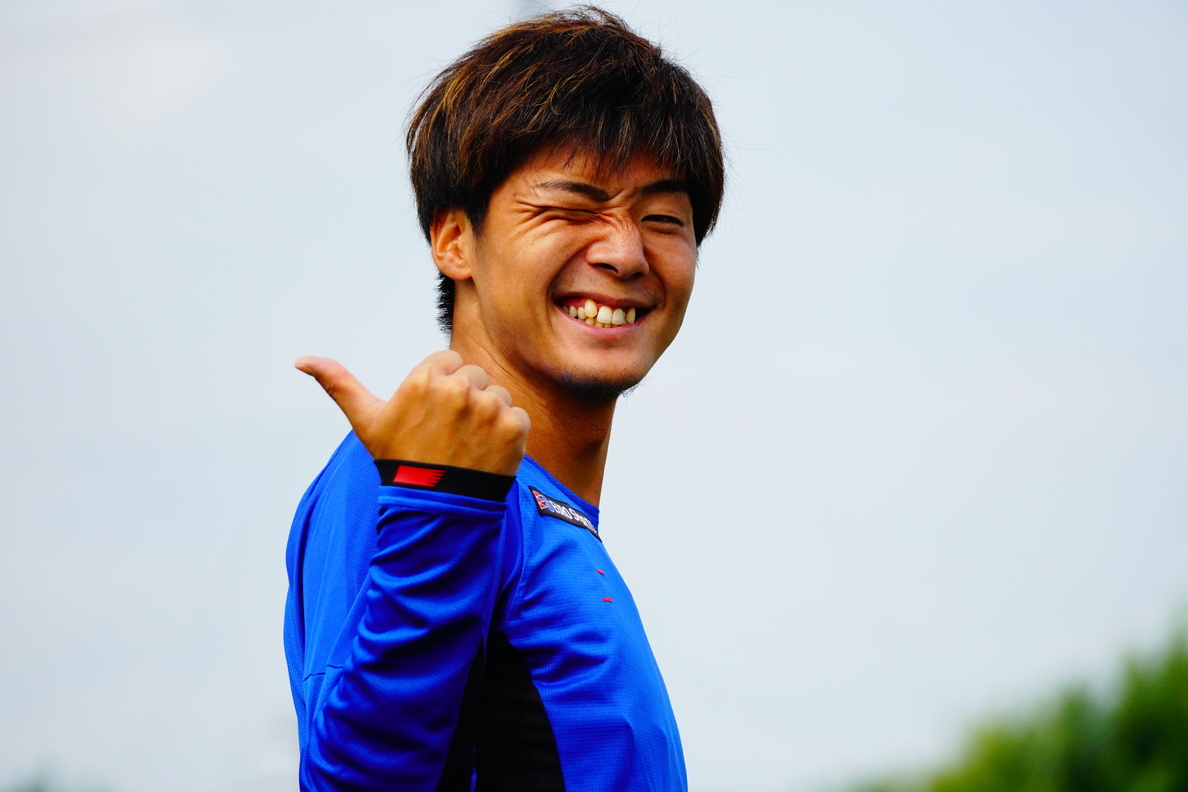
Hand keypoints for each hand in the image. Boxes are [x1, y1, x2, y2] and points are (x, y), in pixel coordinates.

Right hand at [295, 350, 529, 475]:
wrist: (434, 510)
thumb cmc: (399, 462)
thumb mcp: (367, 421)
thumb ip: (339, 384)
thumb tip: (300, 359)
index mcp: (426, 377)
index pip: (449, 362)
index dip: (442, 387)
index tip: (433, 415)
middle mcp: (459, 387)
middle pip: (475, 376)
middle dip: (466, 399)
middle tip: (450, 434)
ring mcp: (489, 406)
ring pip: (498, 394)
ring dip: (489, 416)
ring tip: (467, 445)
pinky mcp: (513, 427)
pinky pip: (518, 416)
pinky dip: (509, 434)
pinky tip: (487, 454)